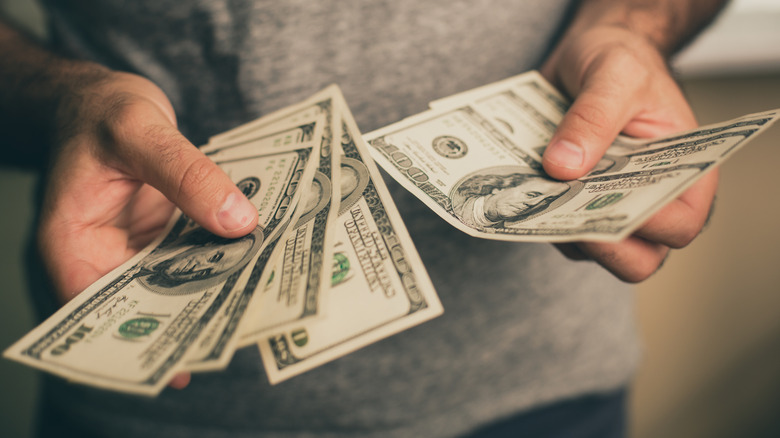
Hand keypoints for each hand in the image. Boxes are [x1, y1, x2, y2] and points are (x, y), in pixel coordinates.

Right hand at [37, 68, 258, 387]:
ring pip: (174, 285)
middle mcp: (101, 256)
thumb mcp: (140, 131)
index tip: (185, 355)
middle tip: (238, 332)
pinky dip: (220, 262)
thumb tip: (238, 220)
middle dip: (188, 320)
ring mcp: (134, 250)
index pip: (95, 308)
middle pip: (143, 304)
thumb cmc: (102, 111)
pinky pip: (193, 258)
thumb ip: (187, 173)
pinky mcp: (161, 238)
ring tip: (258, 306)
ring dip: (212, 293)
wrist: (104, 97)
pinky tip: (256, 266)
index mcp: (72, 242)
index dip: (138, 337)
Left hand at [540, 26, 717, 281]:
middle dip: (595, 240)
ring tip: (528, 190)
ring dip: (555, 225)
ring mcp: (606, 208)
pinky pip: (551, 226)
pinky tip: (515, 183)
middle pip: (633, 258)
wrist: (587, 54)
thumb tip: (563, 167)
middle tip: (557, 208)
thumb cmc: (621, 60)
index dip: (647, 226)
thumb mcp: (614, 74)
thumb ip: (594, 118)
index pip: (678, 225)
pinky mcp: (568, 205)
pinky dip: (533, 212)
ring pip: (585, 247)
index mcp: (685, 173)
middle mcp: (649, 201)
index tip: (605, 203)